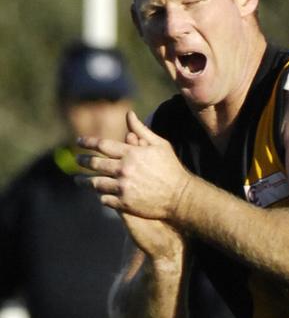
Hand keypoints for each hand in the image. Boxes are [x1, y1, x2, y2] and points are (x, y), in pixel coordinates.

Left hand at [77, 110, 192, 220]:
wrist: (181, 197)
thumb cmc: (171, 168)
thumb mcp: (159, 145)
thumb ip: (141, 129)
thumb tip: (128, 114)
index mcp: (131, 153)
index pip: (102, 145)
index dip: (88, 142)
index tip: (78, 141)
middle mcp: (124, 169)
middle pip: (95, 164)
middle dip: (83, 161)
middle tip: (77, 161)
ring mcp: (123, 188)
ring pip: (96, 183)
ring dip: (84, 181)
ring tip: (78, 180)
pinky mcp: (125, 204)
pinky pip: (105, 199)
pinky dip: (100, 196)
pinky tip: (98, 194)